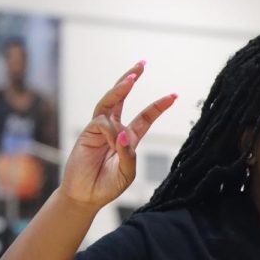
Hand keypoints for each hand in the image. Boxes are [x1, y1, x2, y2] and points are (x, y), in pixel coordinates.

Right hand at [60, 62, 176, 208]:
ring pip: (110, 101)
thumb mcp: (127, 173)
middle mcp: (114, 129)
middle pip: (123, 97)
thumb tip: (123, 134)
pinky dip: (111, 130)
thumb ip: (129, 155)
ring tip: (132, 77)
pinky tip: (114, 141)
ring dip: (121, 88)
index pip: (145, 117)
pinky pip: (102, 123)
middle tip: (142, 63)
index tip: (174, 95)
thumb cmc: (107, 186)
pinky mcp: (88, 133)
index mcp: (129, 138)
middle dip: (131, 79)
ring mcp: (100, 129)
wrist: (85, 196)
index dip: (158, 106)